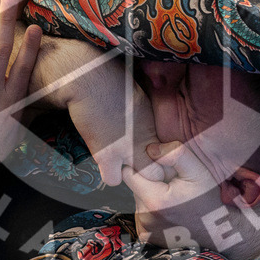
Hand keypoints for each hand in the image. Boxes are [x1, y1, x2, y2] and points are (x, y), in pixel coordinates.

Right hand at [29, 37, 160, 186]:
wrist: (89, 80)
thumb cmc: (110, 79)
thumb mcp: (137, 95)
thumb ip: (144, 114)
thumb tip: (143, 117)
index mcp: (153, 124)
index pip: (170, 154)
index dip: (160, 158)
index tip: (151, 156)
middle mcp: (144, 139)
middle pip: (160, 171)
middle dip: (151, 172)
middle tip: (139, 166)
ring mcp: (127, 149)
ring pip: (139, 180)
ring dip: (130, 174)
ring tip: (122, 164)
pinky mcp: (106, 155)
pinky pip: (113, 180)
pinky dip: (108, 174)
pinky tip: (105, 163)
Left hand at [123, 140, 221, 246]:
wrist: (219, 234)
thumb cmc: (210, 202)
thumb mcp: (199, 172)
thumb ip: (175, 154)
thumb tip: (150, 149)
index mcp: (155, 201)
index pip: (129, 174)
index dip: (142, 167)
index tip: (159, 169)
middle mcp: (146, 219)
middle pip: (133, 187)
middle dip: (148, 182)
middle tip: (171, 184)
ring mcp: (145, 231)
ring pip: (137, 200)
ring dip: (150, 196)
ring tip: (172, 198)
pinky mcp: (146, 238)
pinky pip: (141, 215)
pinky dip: (152, 211)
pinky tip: (169, 211)